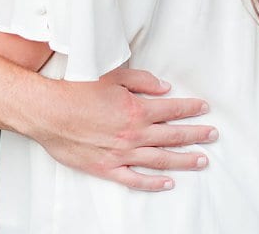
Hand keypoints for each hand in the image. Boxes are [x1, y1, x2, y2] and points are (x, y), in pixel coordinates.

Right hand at [31, 67, 216, 191]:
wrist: (47, 112)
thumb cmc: (74, 91)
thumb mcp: (109, 76)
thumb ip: (140, 81)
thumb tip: (163, 87)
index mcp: (136, 110)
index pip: (172, 110)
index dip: (190, 109)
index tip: (204, 109)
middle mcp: (134, 134)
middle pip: (173, 136)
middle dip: (195, 134)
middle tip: (212, 135)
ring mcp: (122, 154)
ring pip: (161, 160)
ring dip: (184, 160)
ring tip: (202, 160)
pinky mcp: (108, 168)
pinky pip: (136, 180)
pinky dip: (154, 183)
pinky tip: (168, 182)